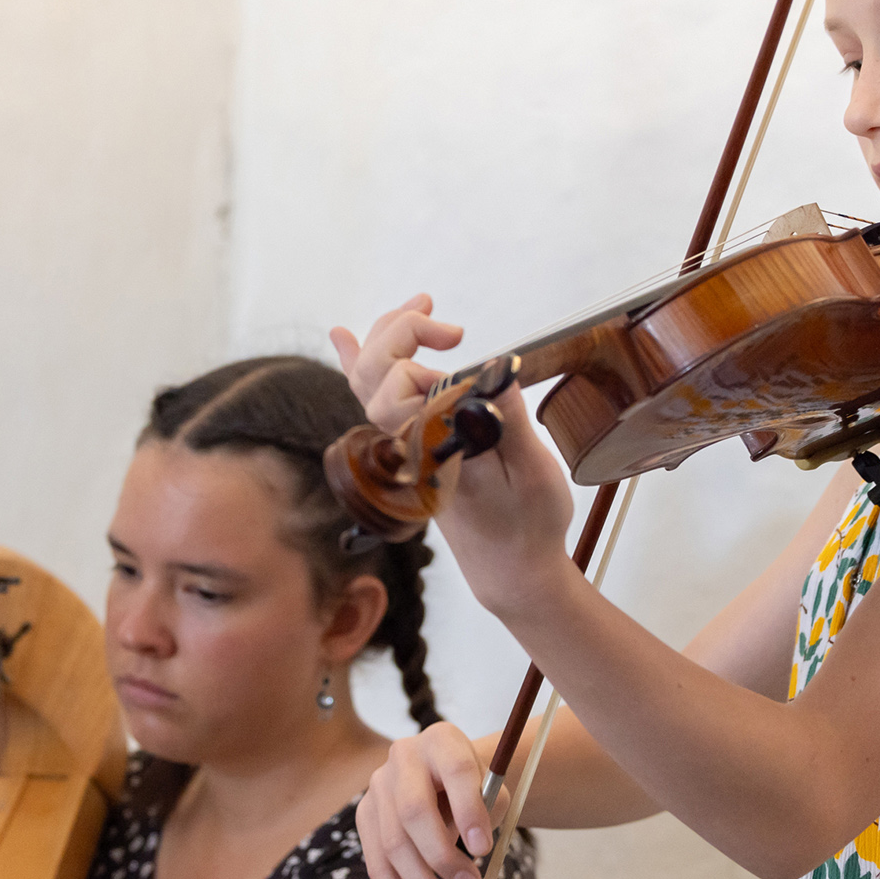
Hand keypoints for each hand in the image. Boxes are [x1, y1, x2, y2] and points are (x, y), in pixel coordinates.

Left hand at [333, 298, 578, 616]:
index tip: (472, 349)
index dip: (432, 360)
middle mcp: (410, 446)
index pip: (405, 389)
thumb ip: (508, 422)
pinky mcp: (413, 447)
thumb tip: (493, 371)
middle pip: (375, 374)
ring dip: (391, 335)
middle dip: (405, 332)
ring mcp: (406, 446)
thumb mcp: (533, 473)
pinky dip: (361, 363)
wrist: (511, 572)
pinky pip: (375, 399)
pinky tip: (346, 336)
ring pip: (370, 380)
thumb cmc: (528, 525)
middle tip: (454, 329)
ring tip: (423, 306)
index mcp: (434, 451)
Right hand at [357, 723, 508, 878]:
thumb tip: (470, 858)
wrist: (449, 779)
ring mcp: (378, 787)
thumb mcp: (493, 790)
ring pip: (392, 844)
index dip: (469, 810)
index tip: (484, 849)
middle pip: (414, 812)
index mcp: (442, 740)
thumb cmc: (477, 788)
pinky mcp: (365, 817)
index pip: (456, 771)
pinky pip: (376, 864)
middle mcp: (403, 757)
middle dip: (442, 857)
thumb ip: (488, 813)